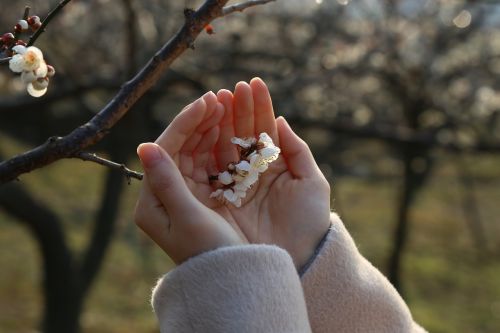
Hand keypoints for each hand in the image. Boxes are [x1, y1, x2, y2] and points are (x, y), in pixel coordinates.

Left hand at [134, 92, 245, 263]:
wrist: (228, 278)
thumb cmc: (209, 254)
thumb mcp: (188, 219)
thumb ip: (167, 182)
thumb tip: (144, 146)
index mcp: (151, 202)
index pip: (164, 150)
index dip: (184, 123)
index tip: (206, 101)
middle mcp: (162, 195)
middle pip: (177, 147)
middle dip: (197, 121)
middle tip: (218, 97)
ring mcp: (181, 194)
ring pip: (192, 152)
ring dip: (206, 129)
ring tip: (223, 106)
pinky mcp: (199, 196)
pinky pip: (205, 163)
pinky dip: (215, 145)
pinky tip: (225, 127)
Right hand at [212, 78, 331, 268]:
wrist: (298, 261)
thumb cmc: (310, 223)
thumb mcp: (311, 183)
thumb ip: (298, 151)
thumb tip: (281, 121)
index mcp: (274, 166)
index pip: (264, 129)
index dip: (259, 107)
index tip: (252, 84)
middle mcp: (251, 173)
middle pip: (240, 134)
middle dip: (236, 110)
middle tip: (231, 89)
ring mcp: (233, 185)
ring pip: (222, 147)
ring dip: (219, 123)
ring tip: (217, 100)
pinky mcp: (218, 200)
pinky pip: (208, 169)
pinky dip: (205, 148)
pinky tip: (206, 126)